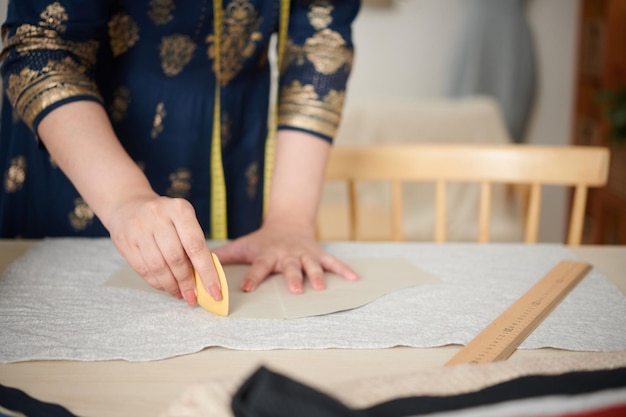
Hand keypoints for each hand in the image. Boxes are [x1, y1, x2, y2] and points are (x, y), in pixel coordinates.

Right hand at [106, 194, 221, 304]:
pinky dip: (157, 282)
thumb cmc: (165, 218)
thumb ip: (194, 246)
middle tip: (193, 296)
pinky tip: (165, 287)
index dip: (207, 272)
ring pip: (158, 266)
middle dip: (187, 282)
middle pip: (176, 258)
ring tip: (180, 294)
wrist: (129, 205)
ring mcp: (139, 228)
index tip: (215, 292)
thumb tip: (205, 279)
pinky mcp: (124, 240)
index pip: (196, 246)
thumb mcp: (184, 221)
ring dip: (171, 285)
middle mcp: (158, 216)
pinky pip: (143, 269)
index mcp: (180, 209)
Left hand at [212, 218, 358, 293]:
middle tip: (295, 289)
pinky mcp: (317, 254)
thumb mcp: (242, 245)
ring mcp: (304, 254)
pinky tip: (355, 279)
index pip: (258, 267)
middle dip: (293, 277)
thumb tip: (196, 266)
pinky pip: (332, 262)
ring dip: (317, 275)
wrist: (288, 222)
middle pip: (290, 267)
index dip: (252, 277)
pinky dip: (344, 270)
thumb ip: (221, 257)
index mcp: (267, 254)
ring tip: (321, 287)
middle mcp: (286, 255)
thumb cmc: (261, 240)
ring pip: (311, 265)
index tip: (246, 288)